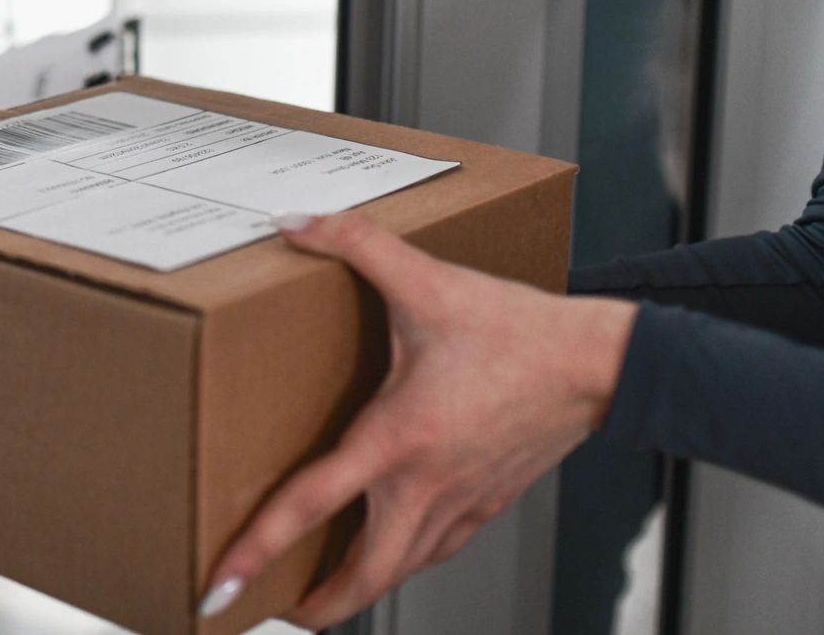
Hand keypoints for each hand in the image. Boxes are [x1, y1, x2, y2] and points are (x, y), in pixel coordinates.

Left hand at [199, 212, 636, 628]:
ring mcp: (461, 502)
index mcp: (398, 439)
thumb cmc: (519, 330)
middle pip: (363, 576)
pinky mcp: (488, 503)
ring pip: (401, 569)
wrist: (601, 363)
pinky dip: (403, 558)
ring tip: (322, 590)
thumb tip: (294, 226)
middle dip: (316, 605)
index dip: (260, 549)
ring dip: (359, 586)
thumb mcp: (427, 279)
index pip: (311, 506)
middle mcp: (426, 485)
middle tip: (274, 607)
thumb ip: (355, 244)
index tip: (223, 584)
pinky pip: (436, 548)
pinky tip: (390, 546)